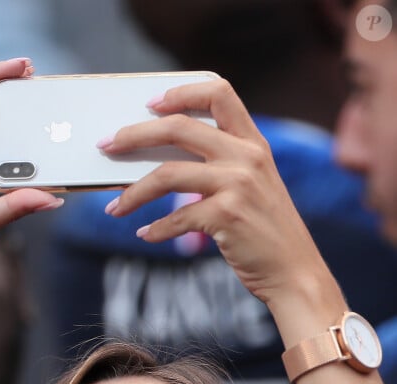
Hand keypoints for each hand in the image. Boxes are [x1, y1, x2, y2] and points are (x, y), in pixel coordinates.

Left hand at [99, 79, 334, 311]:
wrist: (294, 272)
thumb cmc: (266, 232)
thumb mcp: (253, 187)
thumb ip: (222, 167)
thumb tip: (162, 165)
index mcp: (253, 143)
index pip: (219, 93)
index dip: (181, 92)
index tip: (150, 103)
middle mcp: (246, 156)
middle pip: (178, 127)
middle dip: (134, 135)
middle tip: (107, 147)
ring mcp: (237, 185)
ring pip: (167, 174)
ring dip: (133, 193)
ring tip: (114, 208)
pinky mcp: (226, 216)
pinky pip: (176, 218)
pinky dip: (155, 229)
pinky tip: (145, 235)